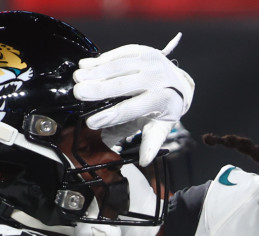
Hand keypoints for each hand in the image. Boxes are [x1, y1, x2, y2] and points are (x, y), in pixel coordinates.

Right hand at [73, 34, 194, 166]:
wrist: (180, 83)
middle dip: (98, 89)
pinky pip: (120, 53)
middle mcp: (157, 78)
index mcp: (161, 99)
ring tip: (78, 77)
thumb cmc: (165, 108)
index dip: (110, 116)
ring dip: (96, 71)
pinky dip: (102, 59)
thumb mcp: (161, 127)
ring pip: (120, 66)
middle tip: (78, 93)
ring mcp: (150, 61)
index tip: (91, 122)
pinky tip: (87, 65)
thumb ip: (151, 143)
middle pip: (123, 85)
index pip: (131, 109)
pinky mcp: (143, 50)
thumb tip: (144, 161)